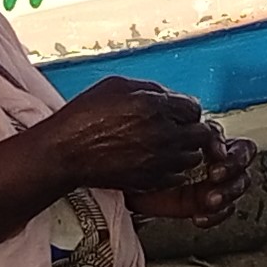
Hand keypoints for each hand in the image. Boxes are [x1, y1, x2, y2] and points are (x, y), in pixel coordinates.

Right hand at [29, 78, 219, 197]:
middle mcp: (162, 133)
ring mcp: (158, 159)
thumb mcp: (116, 86)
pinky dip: (173, 170)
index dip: (186, 110)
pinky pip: (178, 176)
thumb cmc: (84, 116)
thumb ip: (149, 89)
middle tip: (179, 131)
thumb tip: (169, 97)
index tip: (179, 114)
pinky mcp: (151, 180)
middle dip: (192, 131)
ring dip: (185, 152)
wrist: (65, 152)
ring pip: (193, 157)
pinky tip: (157, 163)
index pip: (194, 108)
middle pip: (201, 134)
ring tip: (167, 148)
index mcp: (154, 105)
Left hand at [127, 133, 259, 228]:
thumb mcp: (163, 136)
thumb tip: (211, 135)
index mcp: (210, 141)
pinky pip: (223, 211)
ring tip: (209, 200)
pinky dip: (216, 215)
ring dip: (227, 193)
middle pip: (243, 164)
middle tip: (215, 175)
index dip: (231, 152)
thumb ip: (189, 133)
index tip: (215, 156)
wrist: (121, 177)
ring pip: (239, 186)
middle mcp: (215, 161)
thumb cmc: (138, 152)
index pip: (239, 144)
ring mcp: (212, 184)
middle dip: (233, 169)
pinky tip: (199, 217)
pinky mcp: (203, 204)